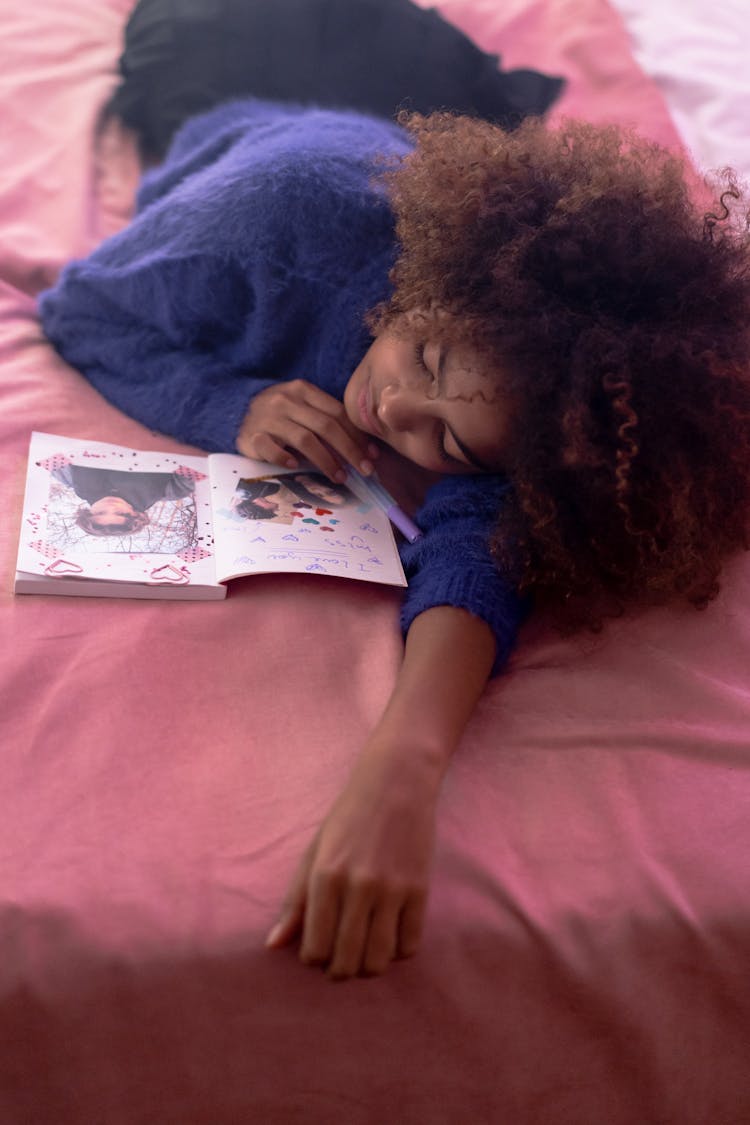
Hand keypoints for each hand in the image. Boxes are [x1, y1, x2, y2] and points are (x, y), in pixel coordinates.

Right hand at [237, 379, 378, 480]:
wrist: (234, 412)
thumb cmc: (278, 415)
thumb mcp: (301, 409)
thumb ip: (326, 421)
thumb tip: (362, 450)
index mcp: (303, 390)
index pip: (337, 413)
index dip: (358, 436)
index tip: (373, 456)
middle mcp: (286, 400)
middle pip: (326, 426)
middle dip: (349, 450)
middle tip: (364, 470)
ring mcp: (268, 417)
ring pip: (304, 439)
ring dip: (326, 460)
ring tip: (340, 477)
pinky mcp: (252, 435)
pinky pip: (271, 448)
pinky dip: (285, 458)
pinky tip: (296, 467)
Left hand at [265, 745, 439, 978]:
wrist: (396, 783)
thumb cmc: (348, 818)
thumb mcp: (314, 852)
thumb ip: (295, 901)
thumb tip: (273, 946)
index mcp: (325, 876)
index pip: (315, 949)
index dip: (313, 959)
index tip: (317, 951)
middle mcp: (358, 887)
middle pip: (347, 962)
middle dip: (340, 972)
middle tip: (340, 963)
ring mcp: (392, 890)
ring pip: (379, 959)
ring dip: (369, 967)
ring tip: (364, 955)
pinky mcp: (420, 890)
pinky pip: (410, 945)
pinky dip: (399, 951)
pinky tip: (390, 936)